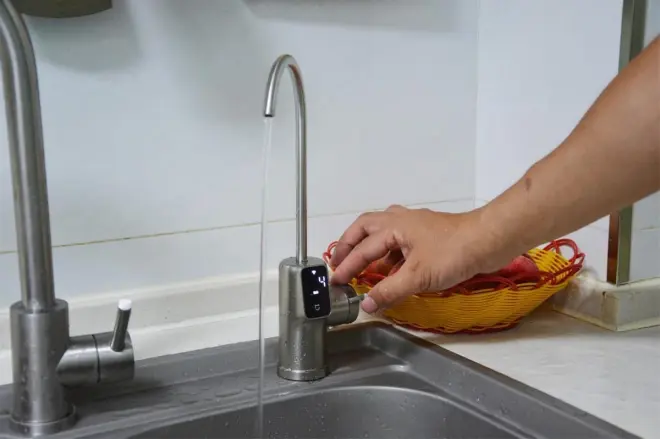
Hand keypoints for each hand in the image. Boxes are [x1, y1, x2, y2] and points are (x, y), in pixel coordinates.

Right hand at [330, 205, 504, 313]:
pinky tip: (392, 271)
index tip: (336, 282)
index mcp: (393, 226)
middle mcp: (400, 220)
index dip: (347, 267)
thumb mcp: (417, 277)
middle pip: (365, 227)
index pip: (363, 249)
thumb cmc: (453, 253)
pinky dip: (389, 253)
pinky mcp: (428, 235)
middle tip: (339, 262)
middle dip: (349, 245)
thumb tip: (366, 304)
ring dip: (369, 247)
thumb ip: (389, 291)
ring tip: (362, 267)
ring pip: (382, 232)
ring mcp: (415, 226)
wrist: (489, 240)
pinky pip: (399, 241)